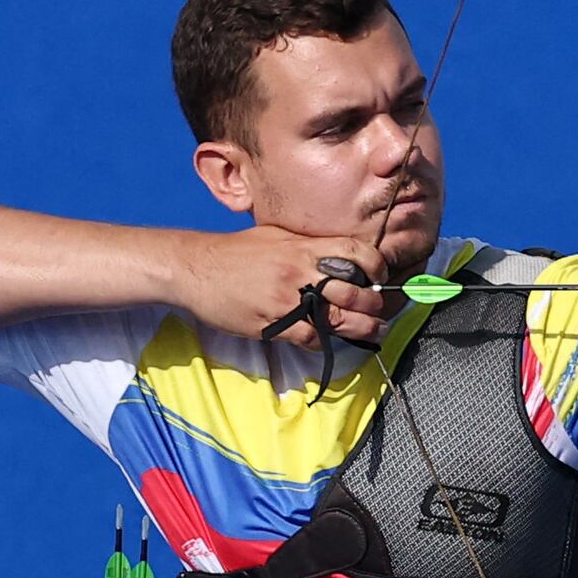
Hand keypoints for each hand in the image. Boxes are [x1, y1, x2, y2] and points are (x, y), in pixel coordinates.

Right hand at [179, 224, 400, 362]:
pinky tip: (332, 340)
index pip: (356, 253)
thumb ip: (308, 245)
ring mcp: (287, 300)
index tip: (381, 278)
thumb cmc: (237, 252)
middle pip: (354, 293)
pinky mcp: (273, 324)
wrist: (195, 268)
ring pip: (339, 320)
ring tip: (375, 333)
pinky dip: (327, 342)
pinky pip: (311, 338)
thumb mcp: (276, 235)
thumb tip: (340, 255)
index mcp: (303, 247)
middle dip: (375, 306)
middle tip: (382, 313)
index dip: (377, 267)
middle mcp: (299, 272)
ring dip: (363, 330)